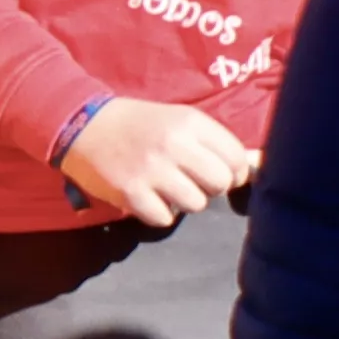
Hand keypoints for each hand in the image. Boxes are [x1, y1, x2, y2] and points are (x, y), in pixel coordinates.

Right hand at [63, 98, 253, 227]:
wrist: (83, 125)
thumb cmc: (141, 125)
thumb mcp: (181, 121)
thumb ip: (216, 143)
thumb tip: (256, 166)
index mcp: (191, 123)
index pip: (236, 158)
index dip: (235, 171)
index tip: (223, 173)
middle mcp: (174, 145)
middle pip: (221, 183)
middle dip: (212, 187)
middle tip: (194, 181)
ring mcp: (151, 170)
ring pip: (197, 204)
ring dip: (186, 201)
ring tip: (169, 188)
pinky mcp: (129, 192)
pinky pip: (165, 218)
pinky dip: (159, 212)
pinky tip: (149, 197)